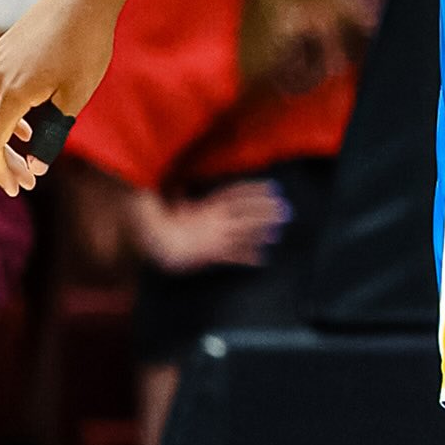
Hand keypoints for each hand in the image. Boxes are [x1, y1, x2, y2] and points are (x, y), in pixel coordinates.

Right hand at [0, 0, 118, 193]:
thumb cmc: (86, 46)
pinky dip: (0, 113)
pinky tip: (28, 118)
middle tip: (26, 176)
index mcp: (11, 93)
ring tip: (28, 146)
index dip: (0, 171)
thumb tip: (37, 166)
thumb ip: (52, 134)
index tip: (17, 188)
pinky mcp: (1, 51)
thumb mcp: (75, 98)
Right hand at [144, 177, 287, 271]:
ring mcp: (216, 238)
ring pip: (244, 234)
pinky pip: (234, 256)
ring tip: (278, 232)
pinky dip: (248, 257)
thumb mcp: (174, 205)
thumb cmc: (163, 223)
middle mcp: (216, 221)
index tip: (272, 187)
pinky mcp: (214, 255)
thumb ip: (181, 196)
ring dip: (261, 233)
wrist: (159, 244)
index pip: (237, 195)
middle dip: (266, 211)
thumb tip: (180, 186)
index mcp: (208, 207)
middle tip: (286, 209)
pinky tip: (262, 258)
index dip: (256, 190)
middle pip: (247, 214)